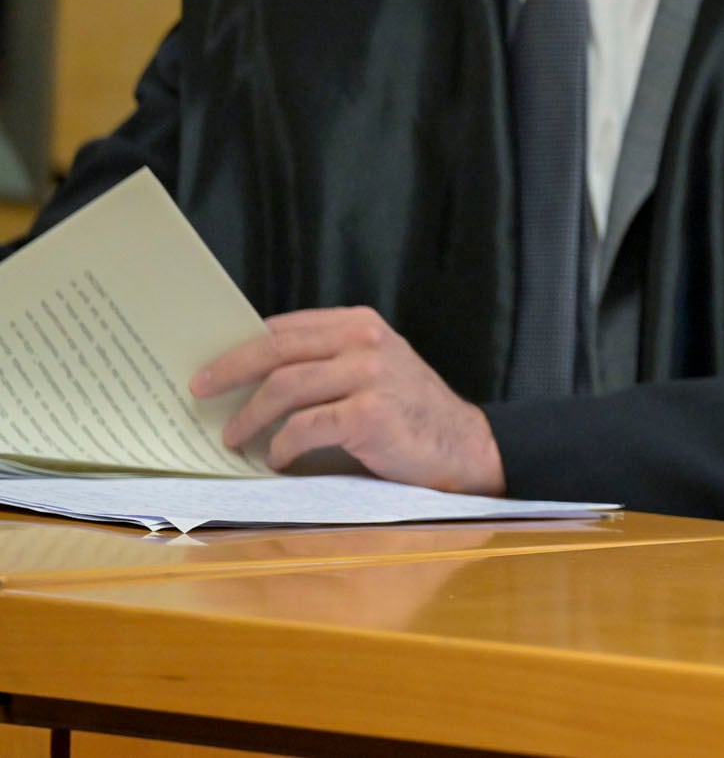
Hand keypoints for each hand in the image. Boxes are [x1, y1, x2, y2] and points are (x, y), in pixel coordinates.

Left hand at [190, 307, 505, 493]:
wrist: (464, 447)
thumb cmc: (408, 414)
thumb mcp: (372, 370)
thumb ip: (326, 362)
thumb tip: (249, 376)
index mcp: (361, 323)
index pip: (285, 327)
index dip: (241, 345)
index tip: (209, 365)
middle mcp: (365, 340)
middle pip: (276, 350)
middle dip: (229, 370)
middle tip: (200, 391)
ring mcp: (370, 375)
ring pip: (284, 387)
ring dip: (250, 416)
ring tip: (234, 437)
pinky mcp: (369, 414)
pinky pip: (305, 427)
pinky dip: (283, 446)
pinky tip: (278, 459)